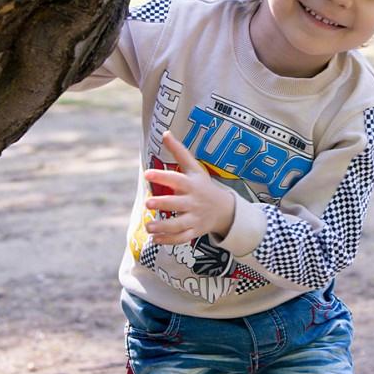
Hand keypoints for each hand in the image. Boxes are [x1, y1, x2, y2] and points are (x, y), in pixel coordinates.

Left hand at [144, 130, 236, 244]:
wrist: (226, 210)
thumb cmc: (204, 186)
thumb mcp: (195, 168)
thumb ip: (179, 151)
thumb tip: (165, 132)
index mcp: (191, 185)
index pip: (176, 179)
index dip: (162, 176)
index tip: (147, 173)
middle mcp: (193, 202)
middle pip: (177, 203)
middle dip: (163, 204)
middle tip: (147, 203)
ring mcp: (194, 218)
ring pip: (179, 225)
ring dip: (163, 227)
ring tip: (148, 227)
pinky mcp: (194, 231)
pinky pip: (182, 238)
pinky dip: (169, 240)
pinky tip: (155, 239)